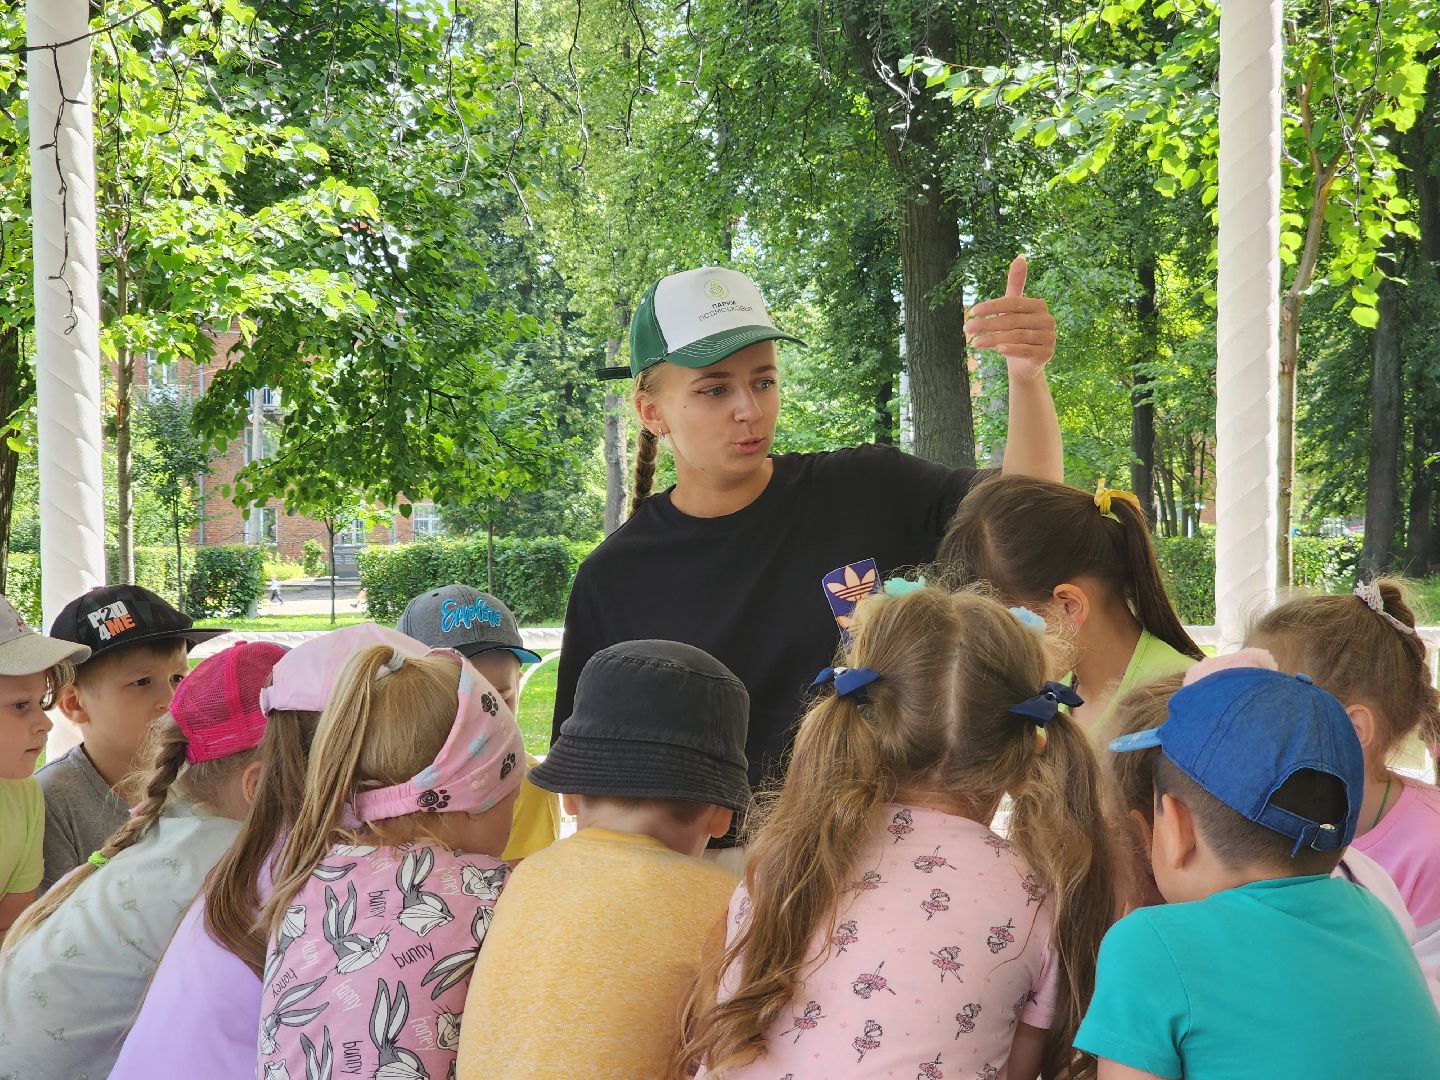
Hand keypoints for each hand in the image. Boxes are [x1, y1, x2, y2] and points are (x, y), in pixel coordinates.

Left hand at [964, 256, 1055, 380]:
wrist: (1025, 364)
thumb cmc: (1016, 331)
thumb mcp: (1013, 308)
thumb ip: (1016, 284)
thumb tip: (1021, 256)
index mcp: (1039, 306)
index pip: (1013, 302)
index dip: (992, 306)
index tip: (972, 311)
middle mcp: (1048, 320)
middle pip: (1012, 320)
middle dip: (987, 324)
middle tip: (967, 327)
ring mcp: (1049, 338)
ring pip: (1016, 335)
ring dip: (993, 338)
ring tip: (974, 343)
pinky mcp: (1046, 354)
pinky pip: (1026, 350)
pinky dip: (1010, 349)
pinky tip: (997, 350)